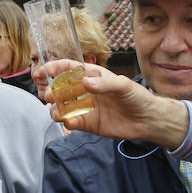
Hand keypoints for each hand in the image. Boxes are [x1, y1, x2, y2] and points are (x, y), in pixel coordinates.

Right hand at [37, 59, 190, 147]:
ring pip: (64, 107)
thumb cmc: (138, 97)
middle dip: (52, 91)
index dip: (55, 68)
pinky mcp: (89, 123)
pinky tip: (69, 123)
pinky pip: (73, 122)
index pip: (69, 69)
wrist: (148, 120)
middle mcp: (86, 91)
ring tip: (55, 112)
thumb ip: (105, 84)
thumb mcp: (124, 86)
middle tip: (49, 96)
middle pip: (62, 89)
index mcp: (93, 76)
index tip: (44, 72)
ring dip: (56, 109)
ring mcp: (86, 107)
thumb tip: (85, 82)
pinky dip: (68, 122)